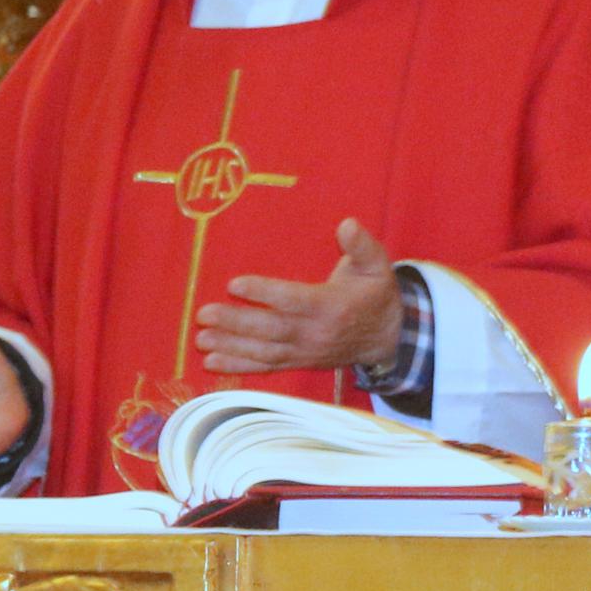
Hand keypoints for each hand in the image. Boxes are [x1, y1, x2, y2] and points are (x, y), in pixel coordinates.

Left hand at [198, 218, 405, 376]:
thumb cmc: (376, 294)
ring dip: (230, 346)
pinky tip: (212, 362)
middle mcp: (315, 333)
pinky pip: (266, 367)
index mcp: (332, 306)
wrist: (388, 338)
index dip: (263, 294)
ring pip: (264, 351)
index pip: (292, 300)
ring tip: (201, 338)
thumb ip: (361, 245)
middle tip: (205, 314)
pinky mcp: (298, 362)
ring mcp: (305, 351)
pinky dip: (238, 367)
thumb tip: (346, 224)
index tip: (235, 284)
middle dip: (235, 323)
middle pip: (270, 330)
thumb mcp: (377, 265)